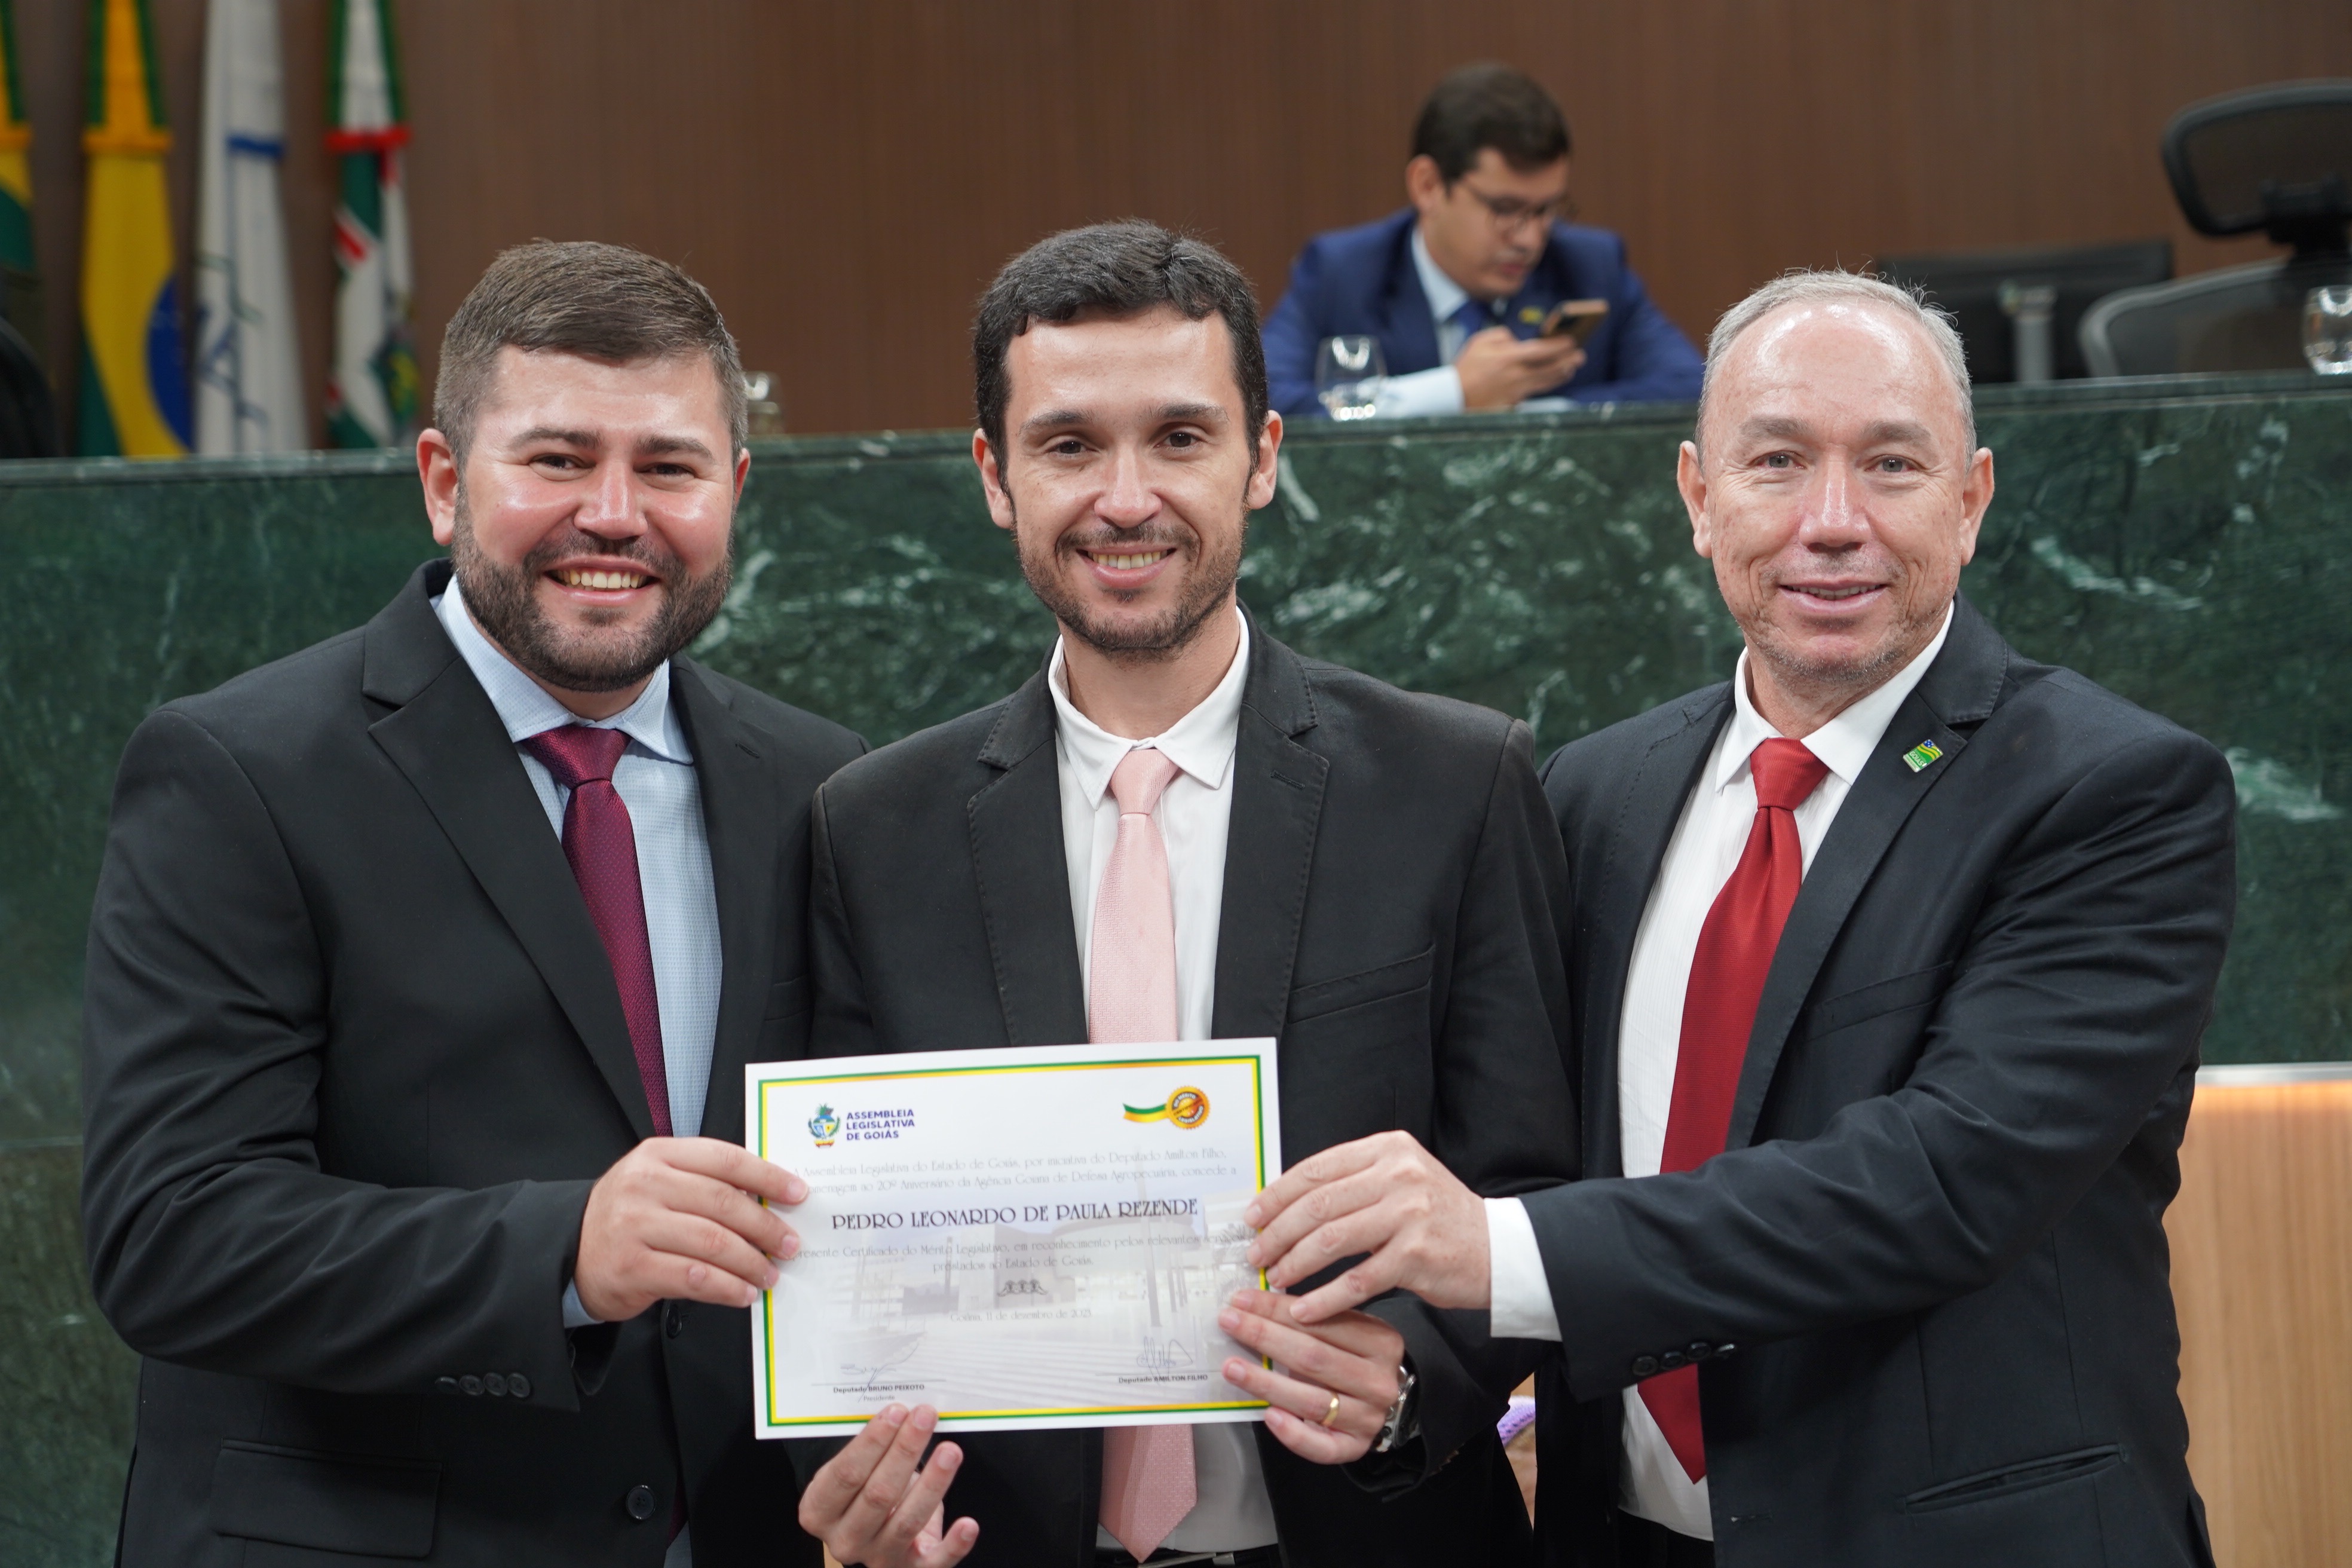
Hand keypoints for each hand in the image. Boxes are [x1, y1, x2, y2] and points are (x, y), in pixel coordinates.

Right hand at [573, 1137, 805, 1321]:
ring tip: (769, 1274)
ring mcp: (634, 1225)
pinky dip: (726, 1287)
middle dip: (765, 1226)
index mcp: (659, 1154)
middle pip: (723, 1202)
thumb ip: (705, 1183)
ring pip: (712, 1242)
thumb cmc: (628, 1216)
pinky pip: (693, 1277)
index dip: (768, 1176)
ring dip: (750, 1262)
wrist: (570, 1250)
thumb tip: (768, 1200)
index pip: (725, 1159)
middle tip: (788, 1244)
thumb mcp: (660, 1182)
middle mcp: (645, 1184)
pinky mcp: (631, 1266)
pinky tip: (742, 1292)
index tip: (797, 1194)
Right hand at [797, 1404, 977, 1567]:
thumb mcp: (856, 1471)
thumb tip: (904, 1413)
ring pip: (907, 1522)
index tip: (897, 1412)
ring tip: (950, 1452)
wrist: (873, 1535)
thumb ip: (871, 1449)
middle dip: (905, 1451)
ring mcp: (878, 1558)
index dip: (873, 1442)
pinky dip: (954, 1545)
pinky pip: (935, 1563)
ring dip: (932, 1484)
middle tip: (925, 1418)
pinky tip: (968, 1524)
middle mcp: (845, 1539)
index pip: (846, 1473)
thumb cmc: (865, 1492)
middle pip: (878, 1495)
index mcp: (820, 1510)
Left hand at [1218, 1288, 1404, 1463]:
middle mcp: (1378, 1381)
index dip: (1278, 1310)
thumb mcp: (1347, 1330)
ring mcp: (1368, 1418)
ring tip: (1232, 1367)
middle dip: (1265, 1337)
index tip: (1241, 1300)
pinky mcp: (1354, 1447)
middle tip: (1229, 1323)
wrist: (1386, 1400)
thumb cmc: (1356, 1359)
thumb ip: (1312, 1318)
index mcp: (1381, 1342)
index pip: (1322, 1322)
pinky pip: (1321, 1446)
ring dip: (1266, 1383)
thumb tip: (1254, 1305)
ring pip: (1311, 1401)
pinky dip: (1292, 1433)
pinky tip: (1268, 1415)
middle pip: (1314, 1358)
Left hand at [1243, 1131, 1489, 1322]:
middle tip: (1256, 1254)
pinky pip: (1357, 1280)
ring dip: (1295, 1263)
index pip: (1317, 1168)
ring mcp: (1409, 1214)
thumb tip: (1284, 1203)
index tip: (1252, 1218)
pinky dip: (1325, 1298)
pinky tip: (1305, 1309)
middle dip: (1278, 1232)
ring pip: (1331, 1240)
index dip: (1277, 1195)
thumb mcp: (1399, 1181)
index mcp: (1387, 1149)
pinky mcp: (1417, 1255)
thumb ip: (1352, 1183)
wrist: (1496, 1249)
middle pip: (1317, 1204)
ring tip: (1275, 1280)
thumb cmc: (1438, 1218)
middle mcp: (1398, 1174)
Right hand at [1455, 326, 1586, 409]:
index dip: (1560, 346)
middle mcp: (1516, 375)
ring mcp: (1516, 392)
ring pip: (1547, 383)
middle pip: (1551, 368)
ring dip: (1562, 374)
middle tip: (1580, 355)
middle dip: (1569, 361)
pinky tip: (1553, 379)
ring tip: (1571, 367)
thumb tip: (1517, 340)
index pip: (1542, 350)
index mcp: (1508, 357)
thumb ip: (1502, 335)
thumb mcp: (1479, 341)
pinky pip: (1535, 393)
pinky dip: (1546, 385)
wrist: (1453, 396)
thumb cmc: (1466, 368)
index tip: (1571, 341)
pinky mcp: (1514, 404)